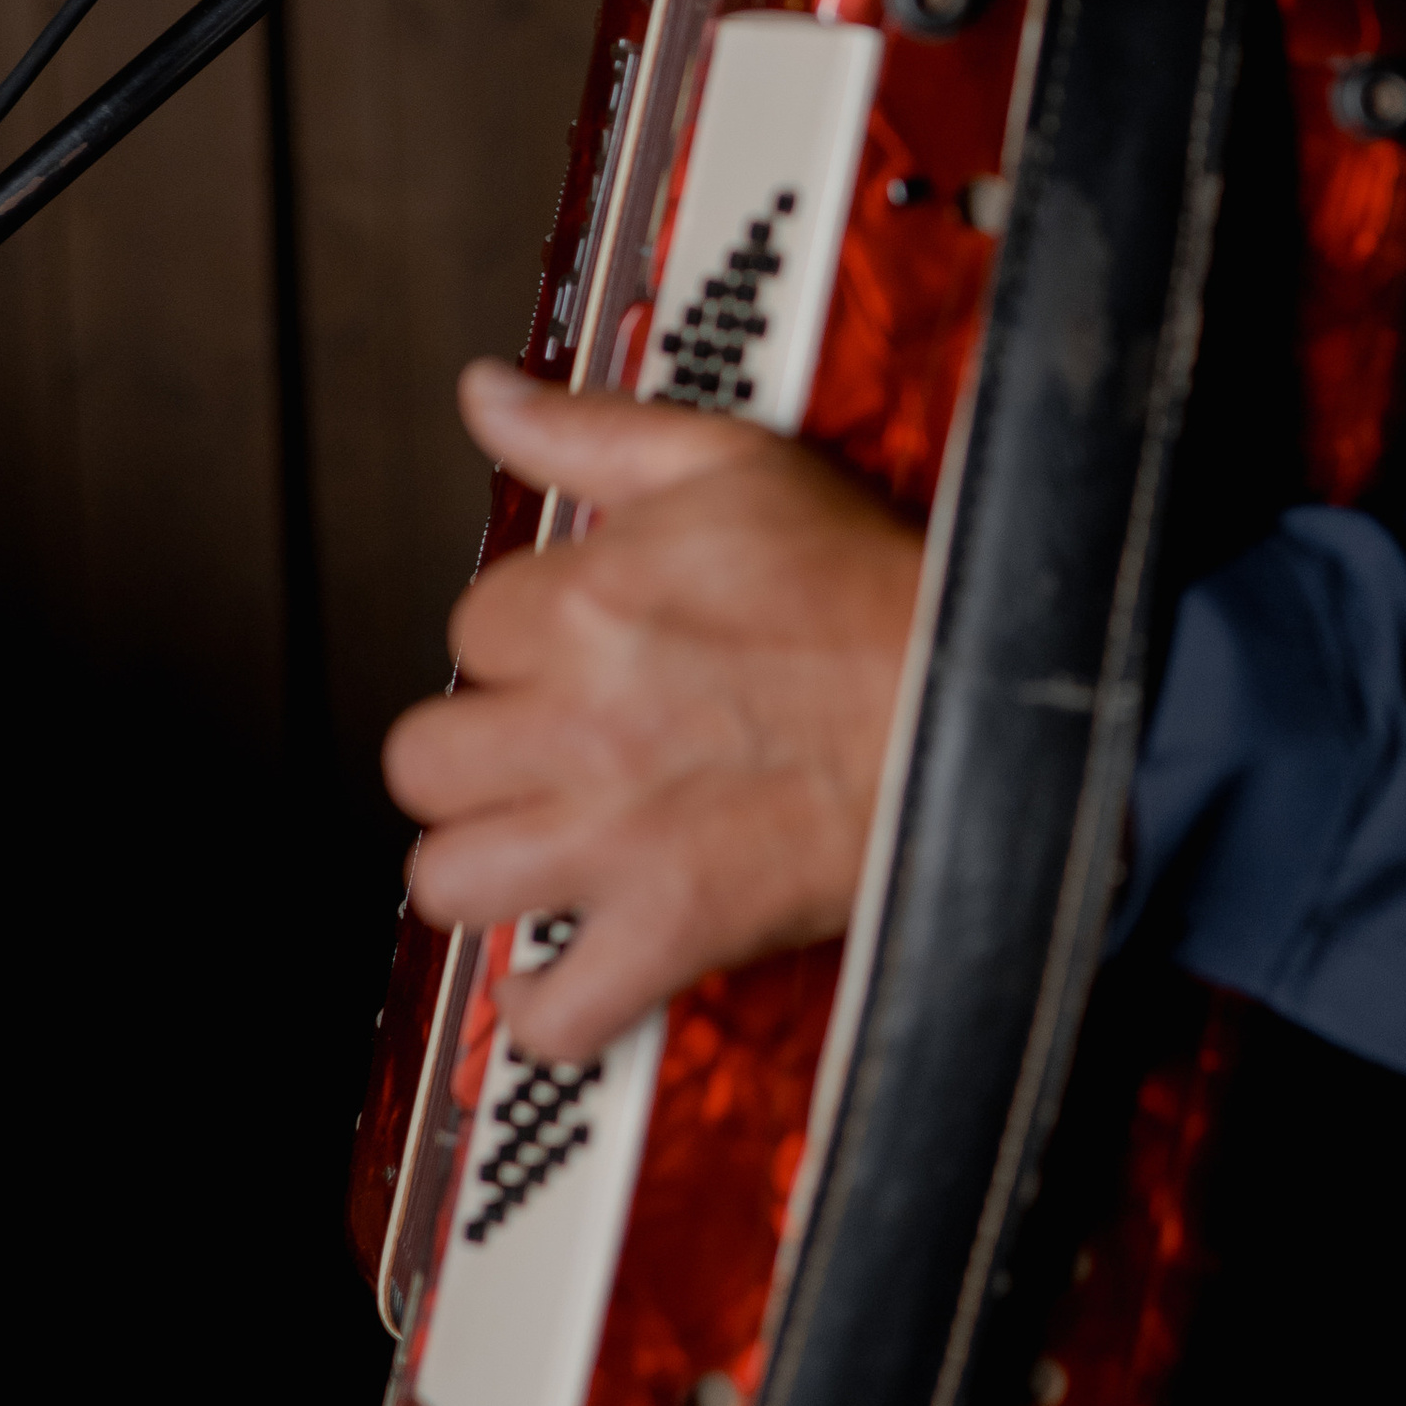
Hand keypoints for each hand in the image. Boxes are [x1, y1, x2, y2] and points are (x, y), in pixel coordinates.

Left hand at [383, 361, 922, 1063]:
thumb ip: (589, 430)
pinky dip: (551, 1011)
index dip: (521, 640)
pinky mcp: (674, 928)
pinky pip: (556, 1012)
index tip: (577, 653)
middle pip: (422, 759)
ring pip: (449, 879)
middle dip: (475, 755)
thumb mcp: (731, 465)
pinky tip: (565, 972)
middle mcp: (583, 720)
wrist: (983, 700)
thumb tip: (485, 393)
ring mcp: (620, 834)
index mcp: (588, 602)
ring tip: (540, 849)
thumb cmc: (868, 590)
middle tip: (540, 752)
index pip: (470, 626)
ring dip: (489, 870)